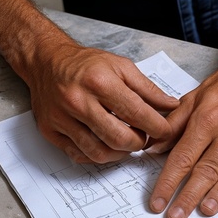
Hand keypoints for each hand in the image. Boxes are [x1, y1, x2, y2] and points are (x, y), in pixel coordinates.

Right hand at [28, 41, 178, 163]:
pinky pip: (79, 155)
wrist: (47, 62)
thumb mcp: (121, 66)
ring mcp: (61, 118)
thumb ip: (147, 88)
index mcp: (99, 81)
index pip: (137, 114)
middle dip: (139, 143)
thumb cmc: (85, 64)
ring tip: (126, 142)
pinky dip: (97, 155)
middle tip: (144, 138)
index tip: (164, 131)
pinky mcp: (50, 131)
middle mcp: (78, 101)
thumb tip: (171, 105)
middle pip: (119, 139)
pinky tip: (106, 145)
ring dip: (120, 153)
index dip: (157, 127)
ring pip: (99, 152)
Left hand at [147, 57, 217, 217]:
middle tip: (175, 217)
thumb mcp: (196, 96)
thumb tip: (154, 145)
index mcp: (207, 119)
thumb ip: (175, 122)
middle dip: (187, 196)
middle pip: (205, 170)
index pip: (183, 157)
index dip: (168, 182)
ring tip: (205, 211)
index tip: (158, 201)